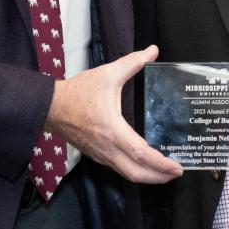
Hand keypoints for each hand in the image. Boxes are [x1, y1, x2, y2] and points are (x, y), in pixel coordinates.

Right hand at [47, 46, 183, 183]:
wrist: (50, 107)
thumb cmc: (77, 93)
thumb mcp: (107, 74)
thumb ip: (132, 63)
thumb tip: (152, 51)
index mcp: (112, 130)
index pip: (141, 154)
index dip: (161, 164)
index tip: (177, 167)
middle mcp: (107, 148)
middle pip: (136, 173)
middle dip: (159, 177)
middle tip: (177, 172)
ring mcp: (100, 154)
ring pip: (127, 174)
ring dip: (148, 176)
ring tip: (164, 171)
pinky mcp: (96, 155)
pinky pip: (118, 168)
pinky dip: (135, 171)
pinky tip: (143, 164)